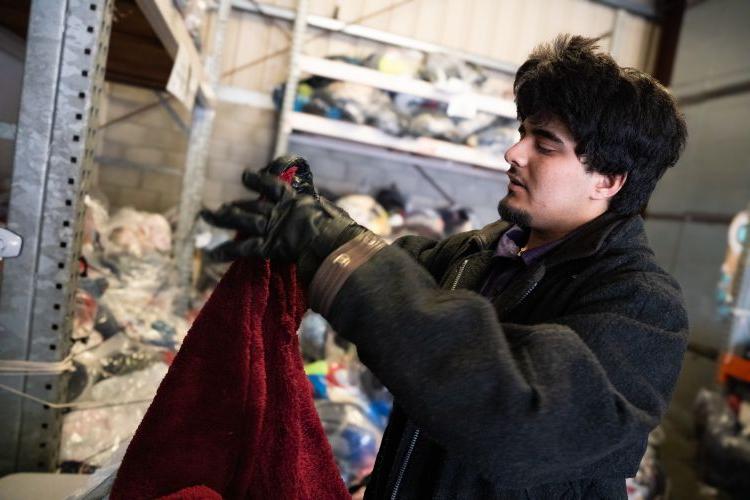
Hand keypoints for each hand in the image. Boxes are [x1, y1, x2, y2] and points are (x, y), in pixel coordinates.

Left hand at [200, 164, 362, 280]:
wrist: (337, 243)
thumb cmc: (342, 231)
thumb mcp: (333, 214)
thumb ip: (324, 213)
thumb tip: (330, 216)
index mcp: (297, 201)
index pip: (274, 187)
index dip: (258, 181)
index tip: (245, 175)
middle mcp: (281, 210)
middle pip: (252, 205)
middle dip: (235, 206)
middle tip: (220, 207)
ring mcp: (273, 226)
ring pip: (242, 220)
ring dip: (222, 217)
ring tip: (206, 215)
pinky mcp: (269, 245)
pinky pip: (244, 249)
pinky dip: (226, 251)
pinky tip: (211, 254)